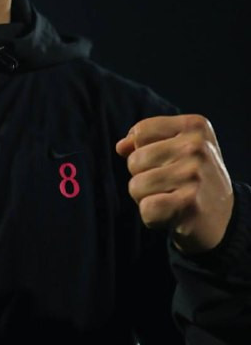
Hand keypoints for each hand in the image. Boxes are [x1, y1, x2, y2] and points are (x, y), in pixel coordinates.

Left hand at [115, 114, 233, 253]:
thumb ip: (144, 141)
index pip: (140, 131)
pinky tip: (172, 216)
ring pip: (136, 185)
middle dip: (143, 177)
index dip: (143, 150)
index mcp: (194, 125)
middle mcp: (197, 147)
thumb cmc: (192, 177)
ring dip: (146, 198)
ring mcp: (195, 175)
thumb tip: (121, 146)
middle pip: (135, 160)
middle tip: (170, 185)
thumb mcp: (176, 148)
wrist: (224, 218)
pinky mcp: (190, 204)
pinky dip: (152, 218)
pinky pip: (146, 209)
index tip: (166, 162)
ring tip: (171, 199)